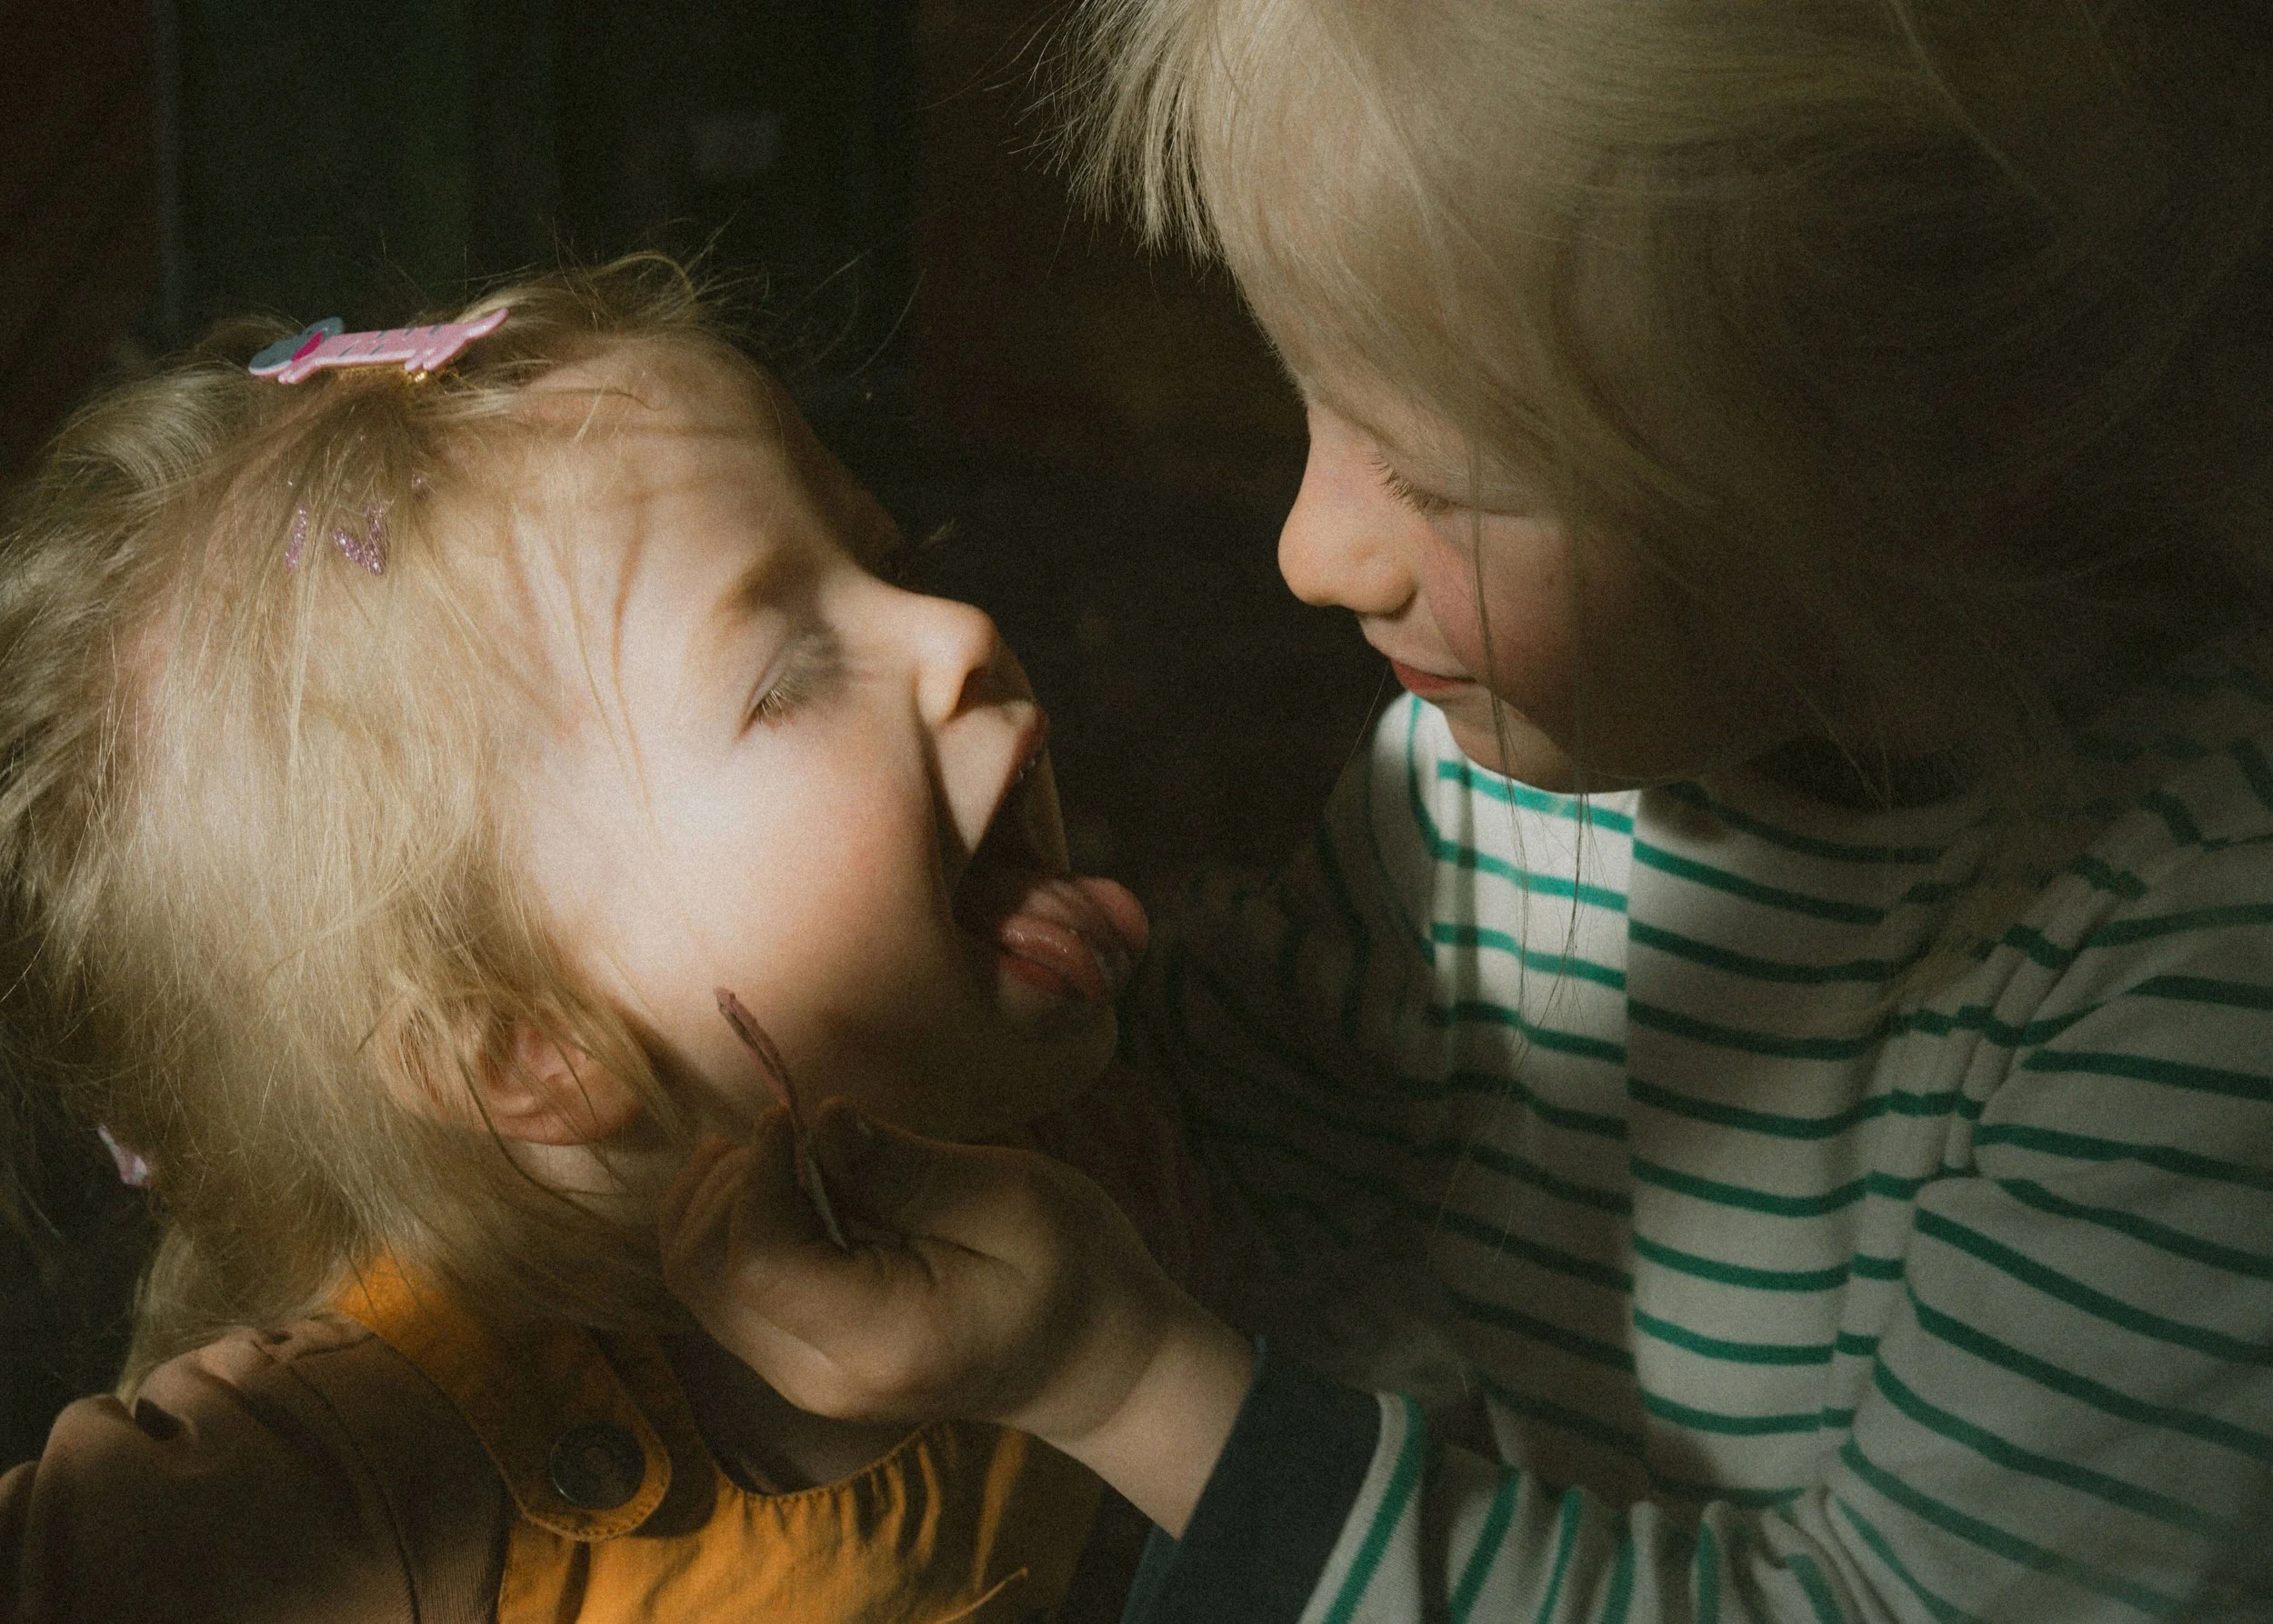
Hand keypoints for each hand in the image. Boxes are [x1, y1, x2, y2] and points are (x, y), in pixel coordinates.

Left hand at [658, 1100, 1253, 1531]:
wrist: (1090, 1366)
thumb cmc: (1074, 1274)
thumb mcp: (1017, 1201)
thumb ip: (911, 1170)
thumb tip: (822, 1125)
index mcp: (880, 1340)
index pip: (756, 1262)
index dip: (756, 1176)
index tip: (796, 1116)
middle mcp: (817, 1377)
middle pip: (701, 1274)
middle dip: (726, 1183)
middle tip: (791, 1128)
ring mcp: (799, 1377)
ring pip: (694, 1281)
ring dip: (718, 1200)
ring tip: (782, 1149)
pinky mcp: (796, 1359)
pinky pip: (720, 1290)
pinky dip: (729, 1224)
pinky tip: (778, 1183)